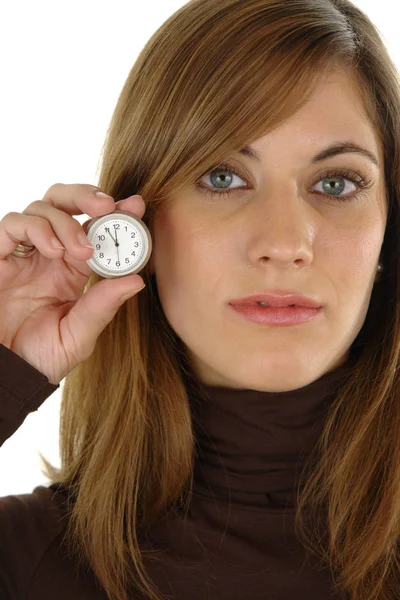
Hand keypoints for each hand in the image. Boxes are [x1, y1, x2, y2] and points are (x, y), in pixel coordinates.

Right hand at [0, 183, 146, 384]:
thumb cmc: (41, 357)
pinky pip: (13, 223)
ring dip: (66, 220)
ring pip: (42, 207)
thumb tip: (137, 280)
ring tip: (79, 250)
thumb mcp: (79, 336)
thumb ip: (102, 307)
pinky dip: (35, 227)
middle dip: (87, 196)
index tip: (136, 205)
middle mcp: (50, 255)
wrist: (6, 372)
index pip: (95, 229)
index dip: (116, 213)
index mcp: (74, 270)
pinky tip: (52, 250)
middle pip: (66, 203)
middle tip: (107, 206)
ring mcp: (25, 254)